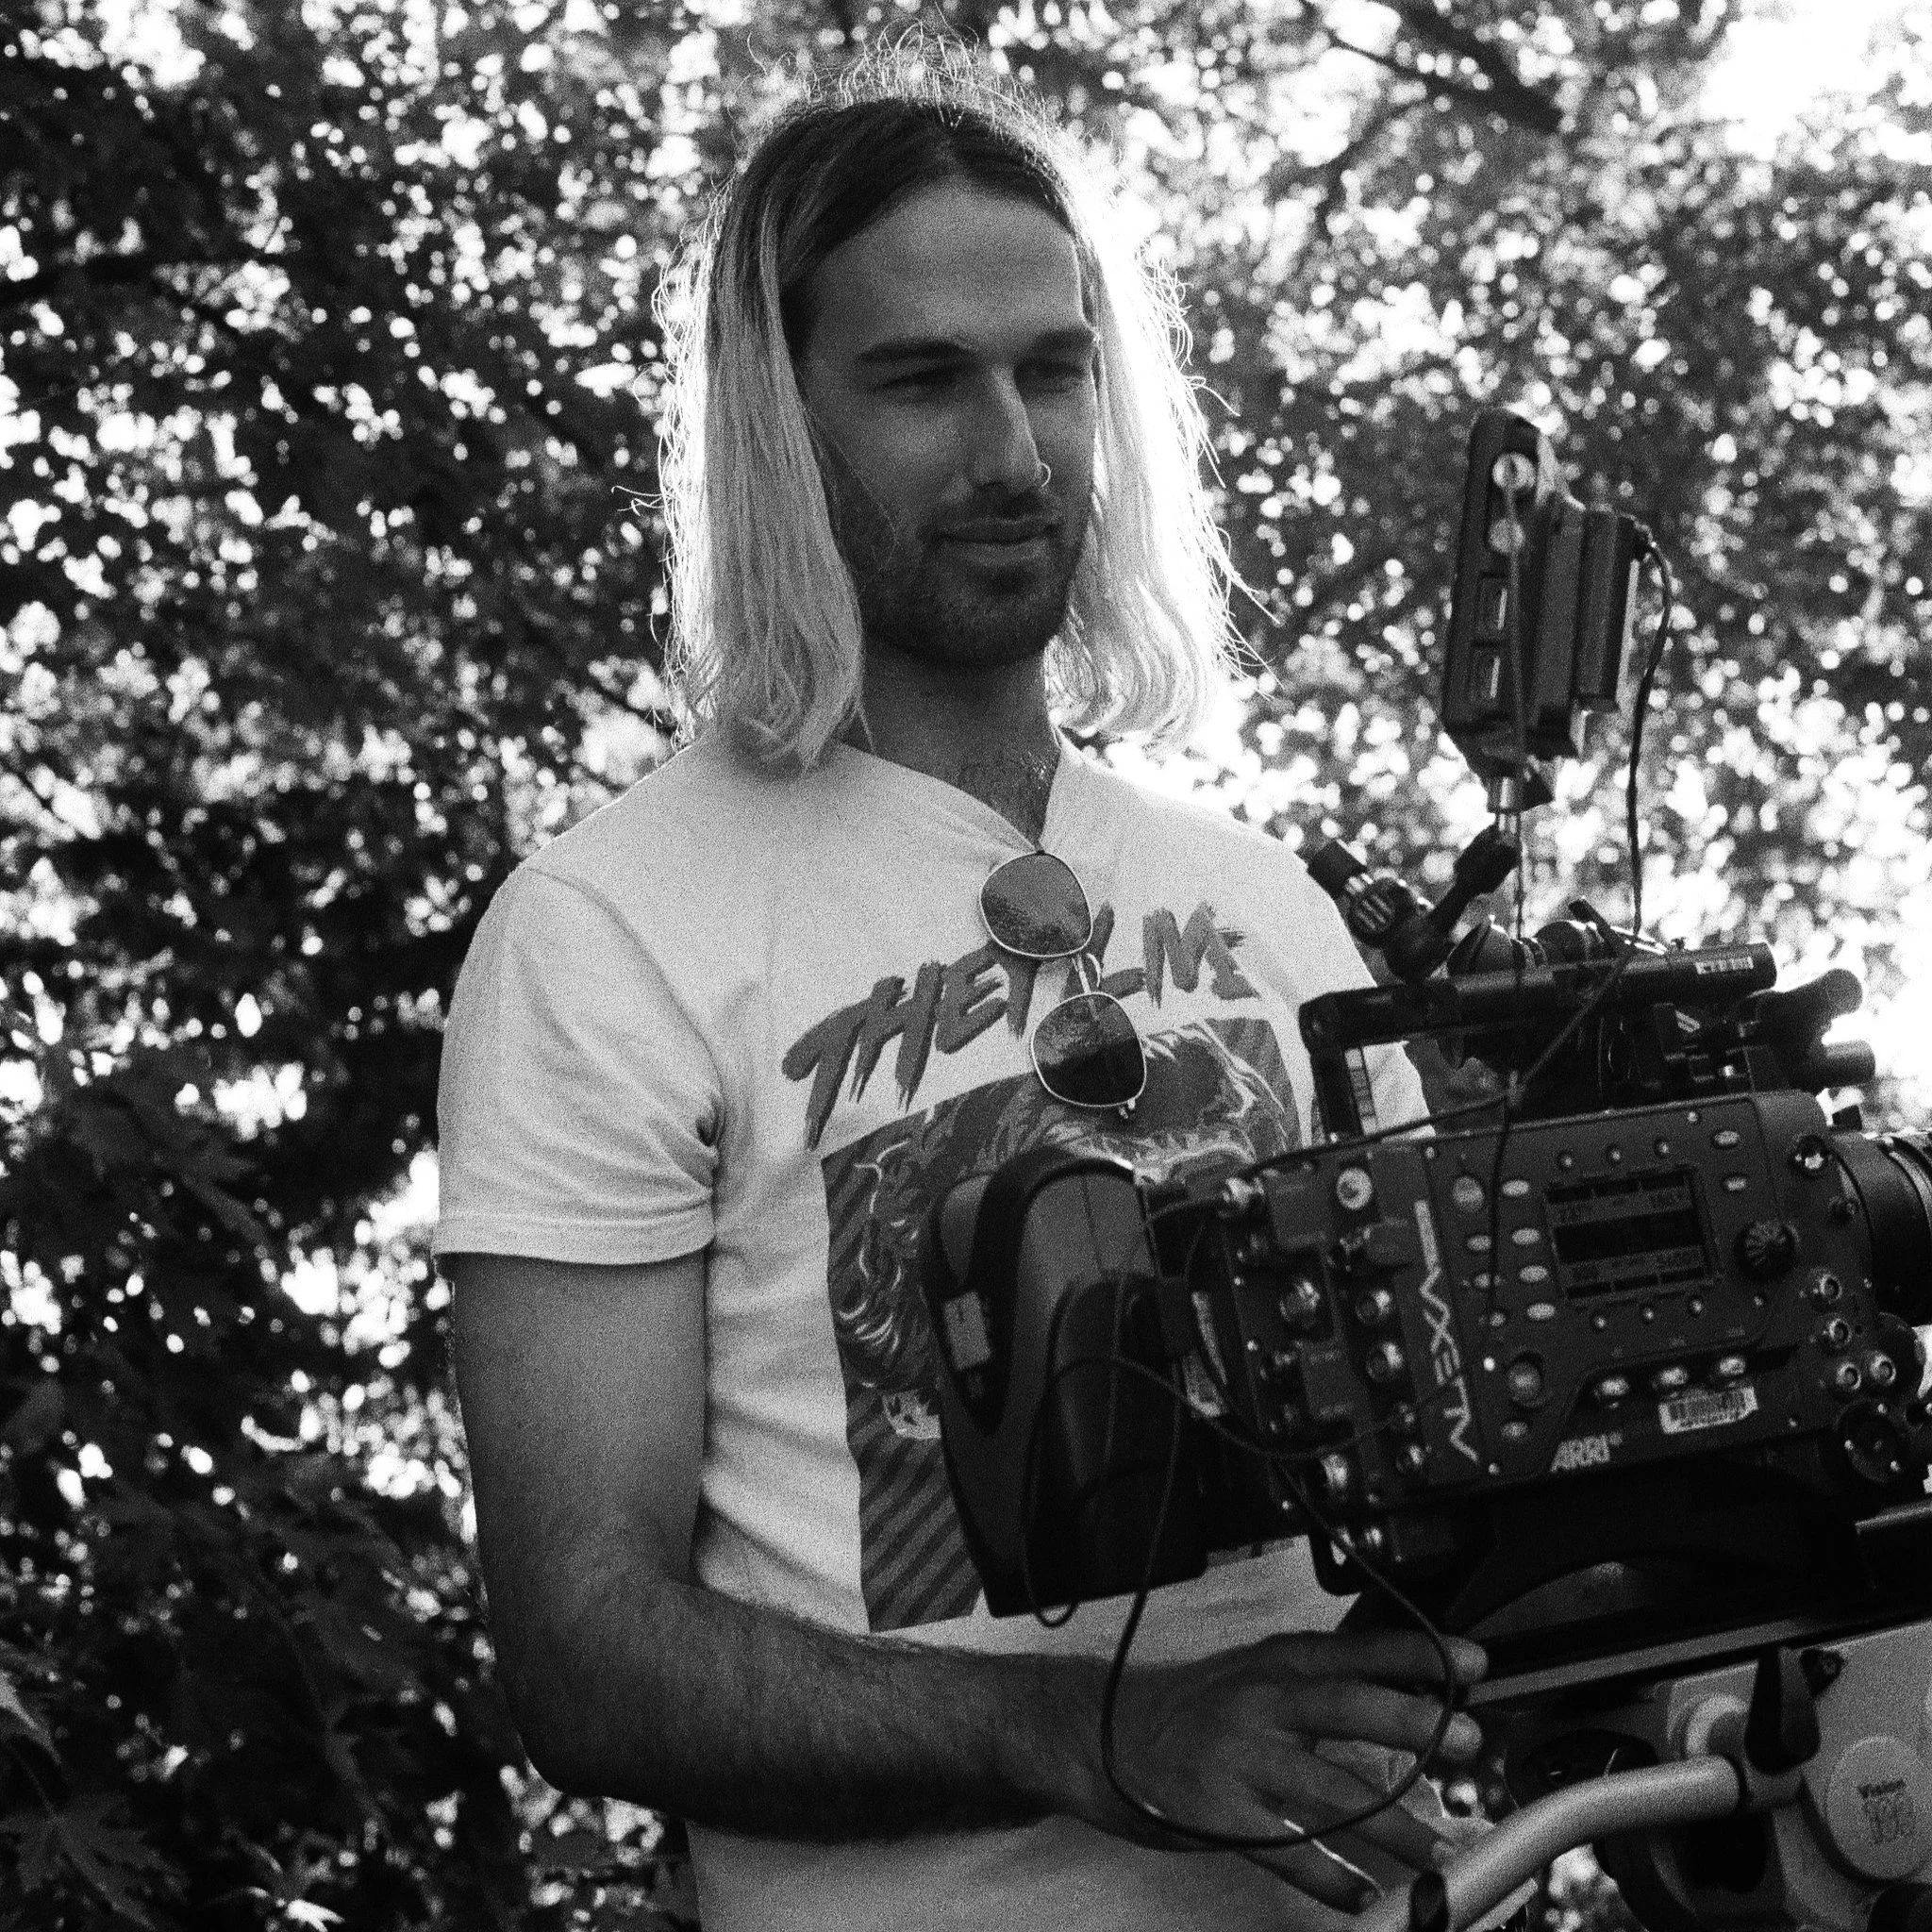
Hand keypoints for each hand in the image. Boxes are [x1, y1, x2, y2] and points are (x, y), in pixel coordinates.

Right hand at [1085, 1628, 1487, 1916]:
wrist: (1099, 1735)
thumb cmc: (1188, 1709)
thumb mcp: (1251, 1673)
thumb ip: (1317, 1683)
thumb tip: (1403, 1696)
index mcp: (1274, 1665)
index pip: (1356, 1650)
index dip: (1418, 1655)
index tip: (1473, 1662)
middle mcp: (1261, 1703)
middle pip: (1348, 1708)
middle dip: (1413, 1725)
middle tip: (1467, 1744)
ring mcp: (1240, 1759)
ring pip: (1331, 1791)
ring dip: (1394, 1827)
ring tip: (1437, 1855)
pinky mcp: (1219, 1813)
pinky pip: (1287, 1850)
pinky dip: (1331, 1879)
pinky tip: (1361, 1897)